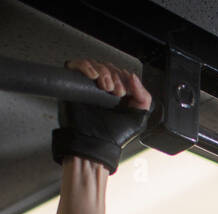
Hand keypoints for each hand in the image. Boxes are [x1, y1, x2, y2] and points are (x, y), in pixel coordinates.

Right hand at [54, 59, 152, 173]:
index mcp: (117, 94)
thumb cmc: (113, 136)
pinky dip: (85, 66)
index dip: (124, 78)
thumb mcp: (138, 117)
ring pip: (94, 64)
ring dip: (103, 72)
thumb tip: (133, 76)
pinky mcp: (74, 86)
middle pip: (107, 66)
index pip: (120, 73)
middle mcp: (102, 89)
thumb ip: (143, 97)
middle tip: (115, 91)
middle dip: (114, 76)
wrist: (95, 144)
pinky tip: (92, 75)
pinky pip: (76, 65)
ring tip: (105, 87)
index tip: (124, 91)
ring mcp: (87, 86)